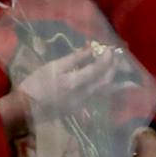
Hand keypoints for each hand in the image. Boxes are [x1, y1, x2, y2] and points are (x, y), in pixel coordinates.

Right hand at [2, 43, 124, 136]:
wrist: (27, 108)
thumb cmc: (36, 84)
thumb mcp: (53, 67)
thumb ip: (74, 58)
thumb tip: (91, 48)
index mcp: (75, 82)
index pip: (98, 69)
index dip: (107, 58)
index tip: (110, 49)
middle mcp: (85, 94)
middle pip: (106, 81)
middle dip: (114, 67)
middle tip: (118, 56)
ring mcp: (85, 103)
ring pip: (107, 91)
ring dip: (118, 82)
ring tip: (129, 77)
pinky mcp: (82, 107)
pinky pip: (101, 97)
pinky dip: (110, 90)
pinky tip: (114, 86)